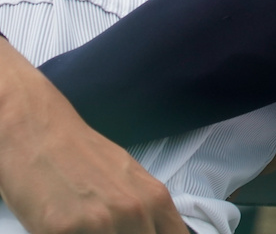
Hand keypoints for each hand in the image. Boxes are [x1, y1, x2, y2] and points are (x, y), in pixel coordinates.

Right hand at [0, 39, 188, 233]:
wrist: (39, 132)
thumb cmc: (83, 156)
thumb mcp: (131, 179)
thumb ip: (147, 211)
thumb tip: (151, 229)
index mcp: (156, 200)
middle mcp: (135, 212)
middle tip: (102, 227)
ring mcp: (101, 223)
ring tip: (82, 225)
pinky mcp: (64, 231)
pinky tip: (60, 226)